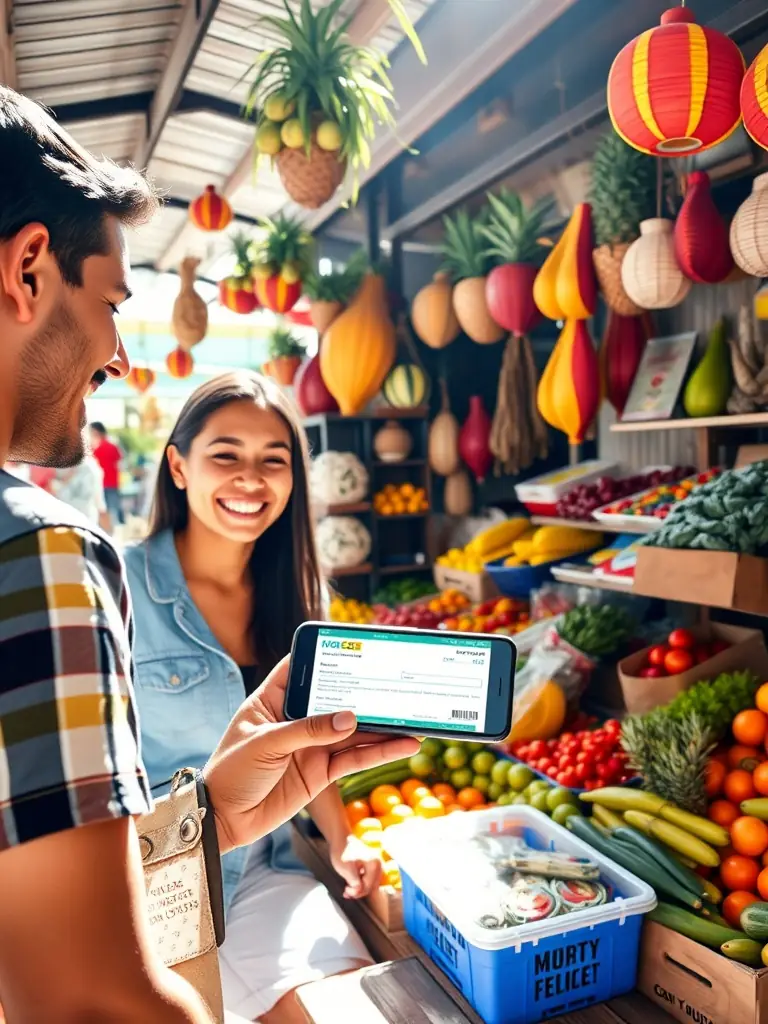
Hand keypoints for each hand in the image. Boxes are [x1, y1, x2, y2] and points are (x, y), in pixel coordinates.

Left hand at [204, 656, 418, 854]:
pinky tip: (402, 745)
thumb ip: (309, 730)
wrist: (222, 820)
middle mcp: (296, 718)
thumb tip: (350, 718)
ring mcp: (311, 745)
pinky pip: (354, 758)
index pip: (301, 667)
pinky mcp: (320, 771)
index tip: (355, 644)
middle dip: (365, 693)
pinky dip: (379, 752)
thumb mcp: (266, 742)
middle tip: (397, 685)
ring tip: (412, 720)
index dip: (326, 654)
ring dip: (382, 726)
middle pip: (336, 700)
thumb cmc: (230, 772)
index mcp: (273, 699)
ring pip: (353, 731)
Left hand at [330, 836, 382, 898]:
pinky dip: (360, 883)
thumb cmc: (343, 850)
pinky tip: (352, 884)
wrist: (341, 839)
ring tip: (348, 890)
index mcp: (374, 864)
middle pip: (371, 886)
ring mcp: (376, 865)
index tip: (346, 890)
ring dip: (359, 889)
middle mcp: (378, 864)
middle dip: (358, 892)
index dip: (356, 892)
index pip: (368, 886)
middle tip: (347, 892)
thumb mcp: (346, 868)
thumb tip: (358, 891)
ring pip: (370, 883)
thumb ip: (354, 882)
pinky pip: (368, 878)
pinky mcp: (372, 866)